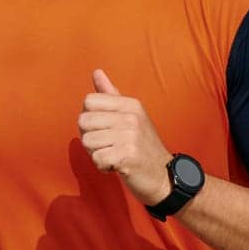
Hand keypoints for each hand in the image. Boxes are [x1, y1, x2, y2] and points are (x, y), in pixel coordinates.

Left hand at [78, 68, 172, 204]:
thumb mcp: (131, 116)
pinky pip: (96, 159)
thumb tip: (96, 72)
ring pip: (87, 141)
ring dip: (97, 154)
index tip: (106, 130)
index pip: (89, 101)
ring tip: (115, 155)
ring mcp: (130, 136)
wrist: (165, 177)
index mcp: (131, 104)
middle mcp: (131, 117)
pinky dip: (103, 167)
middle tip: (110, 146)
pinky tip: (117, 166)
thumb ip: (111, 95)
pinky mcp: (128, 156)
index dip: (91, 119)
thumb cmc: (143, 147)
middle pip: (83, 121)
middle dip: (91, 138)